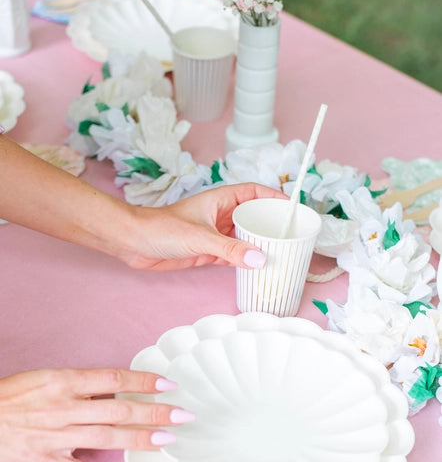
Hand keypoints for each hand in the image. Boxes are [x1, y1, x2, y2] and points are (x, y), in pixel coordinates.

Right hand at [0, 367, 193, 461]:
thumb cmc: (10, 396)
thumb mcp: (44, 378)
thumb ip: (80, 385)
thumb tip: (117, 389)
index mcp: (63, 382)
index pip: (112, 379)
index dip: (142, 382)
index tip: (168, 383)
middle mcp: (64, 408)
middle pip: (118, 410)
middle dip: (154, 412)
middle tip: (184, 414)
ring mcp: (57, 437)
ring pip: (107, 439)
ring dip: (141, 440)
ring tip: (170, 440)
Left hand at [121, 183, 283, 270]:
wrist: (134, 243)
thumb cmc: (162, 228)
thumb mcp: (201, 237)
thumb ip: (230, 250)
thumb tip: (260, 259)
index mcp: (220, 200)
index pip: (253, 192)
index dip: (273, 196)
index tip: (291, 207)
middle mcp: (219, 215)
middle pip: (252, 216)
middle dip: (270, 224)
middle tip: (291, 235)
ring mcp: (214, 234)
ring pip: (244, 238)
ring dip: (259, 245)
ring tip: (280, 253)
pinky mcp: (207, 252)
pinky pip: (233, 256)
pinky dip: (245, 262)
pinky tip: (257, 269)